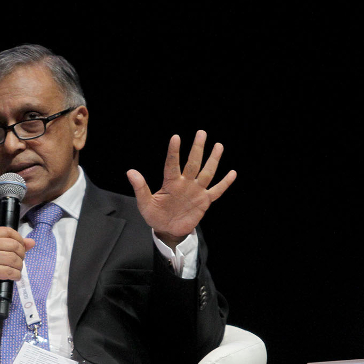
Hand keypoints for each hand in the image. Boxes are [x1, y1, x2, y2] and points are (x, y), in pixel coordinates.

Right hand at [0, 227, 34, 313]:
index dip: (19, 239)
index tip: (20, 249)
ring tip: (15, 270)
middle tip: (18, 262)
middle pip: (14, 245)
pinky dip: (16, 275)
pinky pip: (11, 271)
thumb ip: (15, 245)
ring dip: (18, 267)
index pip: (8, 231)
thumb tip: (31, 242)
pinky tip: (13, 276)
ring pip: (14, 259)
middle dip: (21, 255)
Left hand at [127, 130, 236, 248]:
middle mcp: (185, 183)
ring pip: (206, 173)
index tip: (176, 137)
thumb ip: (140, 188)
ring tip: (218, 145)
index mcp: (170, 183)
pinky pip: (216, 191)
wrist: (168, 230)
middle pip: (193, 163)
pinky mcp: (204, 201)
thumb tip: (130, 172)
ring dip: (212, 160)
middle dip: (197, 149)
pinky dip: (224, 183)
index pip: (172, 164)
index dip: (174, 152)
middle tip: (201, 133)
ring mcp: (196, 191)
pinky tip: (232, 173)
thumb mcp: (145, 204)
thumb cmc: (155, 215)